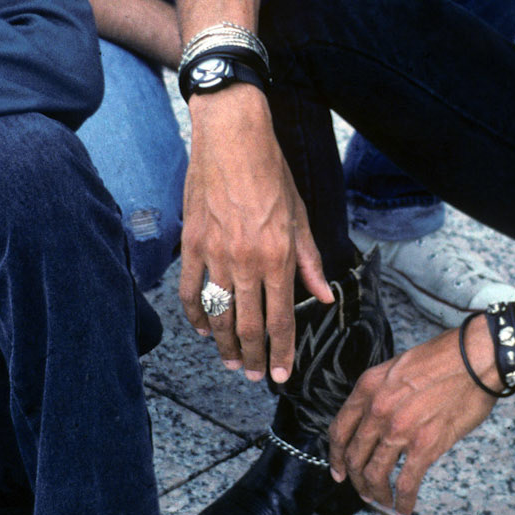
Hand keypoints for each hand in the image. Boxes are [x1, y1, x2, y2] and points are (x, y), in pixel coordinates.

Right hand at [179, 86, 331, 382]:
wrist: (232, 139)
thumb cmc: (270, 172)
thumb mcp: (300, 217)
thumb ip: (310, 262)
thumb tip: (323, 296)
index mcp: (278, 256)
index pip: (280, 319)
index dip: (282, 351)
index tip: (282, 374)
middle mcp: (246, 262)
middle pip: (248, 324)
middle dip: (253, 357)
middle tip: (255, 376)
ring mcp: (215, 255)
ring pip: (219, 314)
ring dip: (225, 344)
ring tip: (232, 362)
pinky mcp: (192, 244)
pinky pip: (191, 291)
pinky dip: (196, 315)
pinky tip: (204, 329)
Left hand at [328, 325, 496, 514]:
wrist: (475, 358)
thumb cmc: (444, 358)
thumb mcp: (397, 368)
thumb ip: (382, 394)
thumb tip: (380, 420)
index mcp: (368, 388)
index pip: (339, 430)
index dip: (336, 456)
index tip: (339, 470)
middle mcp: (377, 411)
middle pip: (354, 457)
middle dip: (356, 480)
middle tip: (363, 491)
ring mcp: (399, 430)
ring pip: (374, 474)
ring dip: (376, 494)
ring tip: (383, 502)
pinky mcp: (424, 446)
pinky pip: (406, 482)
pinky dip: (403, 500)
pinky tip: (404, 508)